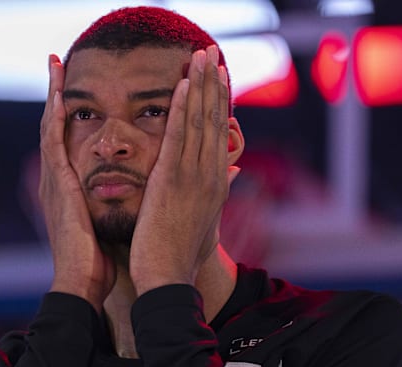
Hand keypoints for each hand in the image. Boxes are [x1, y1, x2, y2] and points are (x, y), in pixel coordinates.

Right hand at [39, 54, 115, 312]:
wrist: (84, 281)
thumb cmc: (99, 257)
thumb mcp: (107, 220)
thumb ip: (114, 200)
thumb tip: (135, 189)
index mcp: (69, 185)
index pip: (67, 139)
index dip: (69, 111)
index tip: (74, 86)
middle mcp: (57, 178)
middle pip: (54, 124)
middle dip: (56, 92)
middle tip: (57, 62)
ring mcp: (53, 180)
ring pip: (50, 125)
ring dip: (53, 93)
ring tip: (55, 65)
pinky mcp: (58, 184)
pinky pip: (54, 141)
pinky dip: (55, 116)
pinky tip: (60, 94)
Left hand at [129, 46, 238, 294]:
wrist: (168, 278)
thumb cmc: (181, 254)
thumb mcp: (207, 221)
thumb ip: (219, 193)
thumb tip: (232, 172)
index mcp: (217, 184)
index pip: (220, 134)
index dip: (220, 102)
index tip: (219, 77)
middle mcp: (211, 175)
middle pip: (214, 120)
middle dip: (214, 84)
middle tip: (212, 52)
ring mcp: (193, 176)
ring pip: (200, 122)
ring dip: (201, 85)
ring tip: (202, 55)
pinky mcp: (172, 180)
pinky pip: (178, 136)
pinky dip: (182, 109)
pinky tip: (184, 84)